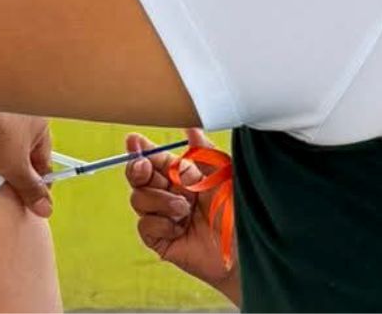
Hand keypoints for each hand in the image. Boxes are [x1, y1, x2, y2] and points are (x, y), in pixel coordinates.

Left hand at [0, 110, 54, 217]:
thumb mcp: (13, 167)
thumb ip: (30, 188)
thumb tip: (46, 209)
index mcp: (40, 124)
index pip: (44, 160)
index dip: (37, 184)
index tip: (30, 202)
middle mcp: (24, 112)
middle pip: (24, 150)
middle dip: (16, 170)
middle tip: (5, 190)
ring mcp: (1, 109)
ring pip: (4, 142)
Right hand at [125, 129, 239, 304]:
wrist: (246, 252)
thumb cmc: (242, 215)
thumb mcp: (226, 178)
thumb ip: (206, 153)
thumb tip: (191, 128)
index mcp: (185, 178)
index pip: (156, 160)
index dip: (143, 150)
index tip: (135, 141)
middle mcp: (172, 196)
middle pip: (138, 177)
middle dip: (138, 170)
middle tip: (144, 167)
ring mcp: (165, 218)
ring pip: (138, 199)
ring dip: (159, 201)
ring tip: (184, 209)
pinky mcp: (161, 240)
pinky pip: (145, 225)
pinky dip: (160, 223)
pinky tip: (179, 228)